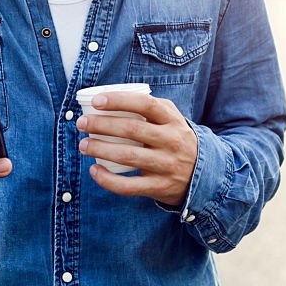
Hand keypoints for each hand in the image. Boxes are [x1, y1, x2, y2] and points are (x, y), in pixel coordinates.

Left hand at [77, 93, 197, 207]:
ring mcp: (166, 165)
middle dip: (101, 125)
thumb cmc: (177, 140)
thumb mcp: (173, 120)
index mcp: (172, 120)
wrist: (203, 174)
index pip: (145, 104)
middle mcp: (171, 141)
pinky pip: (129, 186)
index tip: (96, 101)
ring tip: (83, 145)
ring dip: (100, 149)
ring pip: (127, 156)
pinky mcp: (159, 187)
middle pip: (131, 129)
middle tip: (81, 124)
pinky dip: (107, 179)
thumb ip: (151, 107)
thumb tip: (113, 97)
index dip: (119, 101)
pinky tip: (95, 170)